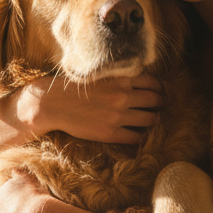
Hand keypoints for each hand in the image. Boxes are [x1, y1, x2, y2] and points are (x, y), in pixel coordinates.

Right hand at [14, 74, 160, 143]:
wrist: (53, 104)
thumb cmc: (74, 87)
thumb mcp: (99, 75)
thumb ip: (119, 76)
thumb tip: (140, 79)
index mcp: (120, 79)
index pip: (153, 83)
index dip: (158, 89)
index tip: (157, 92)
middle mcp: (123, 96)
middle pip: (155, 101)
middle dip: (159, 104)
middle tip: (157, 107)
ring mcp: (118, 116)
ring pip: (150, 119)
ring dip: (153, 120)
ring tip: (149, 120)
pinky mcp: (111, 133)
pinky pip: (136, 137)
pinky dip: (140, 135)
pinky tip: (136, 133)